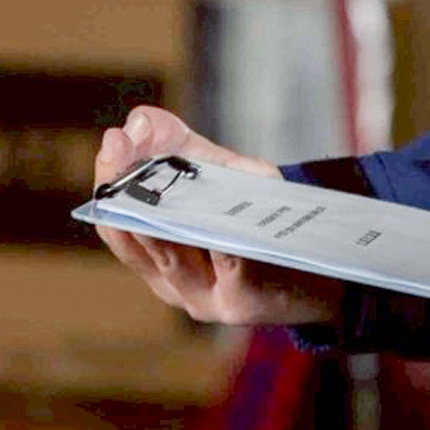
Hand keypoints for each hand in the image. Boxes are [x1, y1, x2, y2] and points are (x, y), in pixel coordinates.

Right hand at [92, 105, 344, 327]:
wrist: (321, 262)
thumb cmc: (260, 217)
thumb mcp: (221, 173)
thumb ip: (175, 144)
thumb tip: (137, 124)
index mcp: (156, 257)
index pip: (115, 223)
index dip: (108, 180)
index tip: (112, 141)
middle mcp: (171, 284)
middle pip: (134, 241)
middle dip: (124, 190)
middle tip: (120, 148)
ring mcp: (204, 299)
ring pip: (170, 260)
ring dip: (160, 224)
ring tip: (149, 186)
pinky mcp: (243, 305)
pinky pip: (228, 274)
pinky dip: (222, 249)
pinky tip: (222, 228)